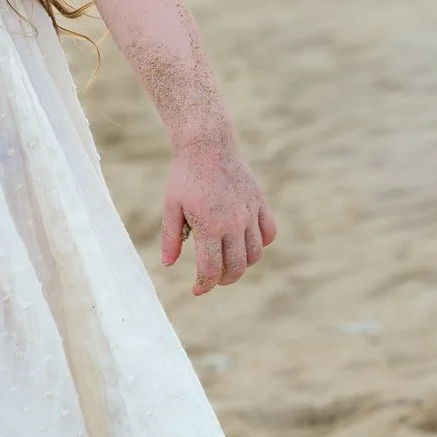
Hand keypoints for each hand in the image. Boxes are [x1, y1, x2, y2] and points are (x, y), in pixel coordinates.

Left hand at [161, 141, 277, 295]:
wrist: (206, 146)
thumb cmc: (184, 177)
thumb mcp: (171, 207)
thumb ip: (170, 237)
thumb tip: (168, 264)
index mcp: (209, 227)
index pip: (211, 269)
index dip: (204, 285)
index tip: (196, 290)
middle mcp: (234, 224)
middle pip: (237, 267)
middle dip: (224, 279)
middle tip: (212, 279)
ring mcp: (250, 213)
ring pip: (255, 254)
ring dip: (243, 265)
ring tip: (228, 263)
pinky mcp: (259, 203)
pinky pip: (268, 233)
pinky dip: (261, 244)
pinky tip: (246, 244)